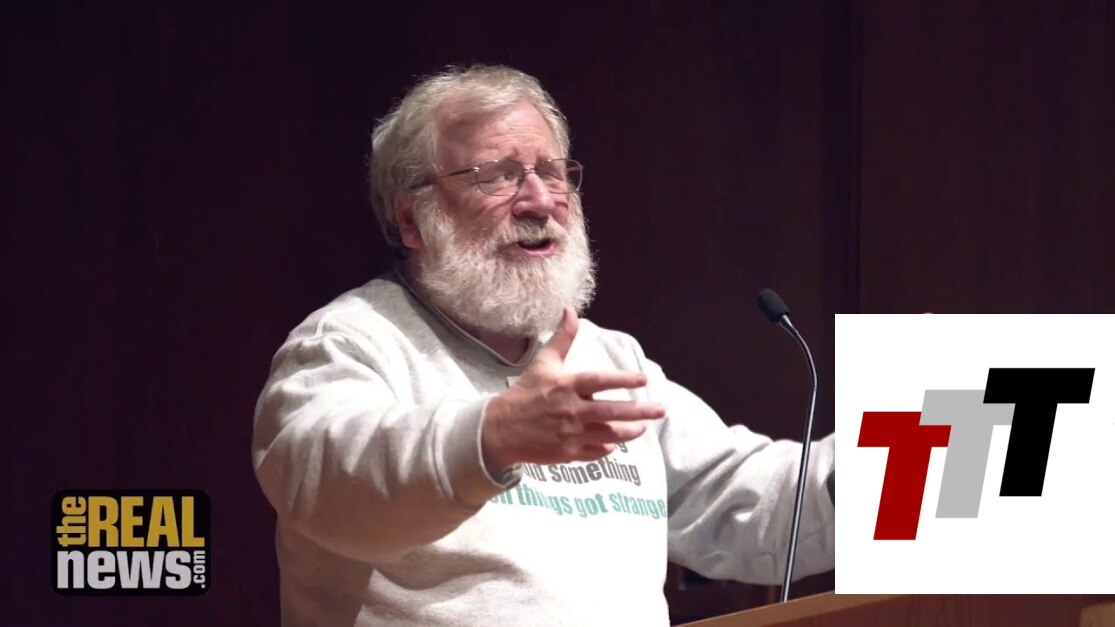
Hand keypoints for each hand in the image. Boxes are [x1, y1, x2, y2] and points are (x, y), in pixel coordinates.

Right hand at [481, 307, 666, 468]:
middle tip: (660, 410)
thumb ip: (563, 338)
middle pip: (612, 412)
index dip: (623, 380)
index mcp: (567, 386)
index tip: (643, 379)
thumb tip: (570, 310)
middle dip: (639, 412)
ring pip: (608, 435)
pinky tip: (614, 444)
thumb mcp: (543, 363)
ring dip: (629, 432)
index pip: (600, 382)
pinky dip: (606, 449)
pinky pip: (594, 452)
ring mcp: (570, 434)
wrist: (500, 430)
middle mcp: (571, 410)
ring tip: (643, 428)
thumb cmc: (525, 393)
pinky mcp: (567, 453)